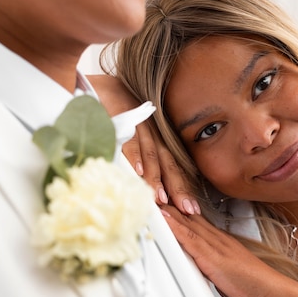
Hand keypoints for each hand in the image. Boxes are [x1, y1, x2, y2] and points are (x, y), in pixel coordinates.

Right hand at [87, 75, 199, 214]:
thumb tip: (152, 193)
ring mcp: (139, 127)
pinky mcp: (120, 118)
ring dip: (156, 177)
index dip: (184, 188)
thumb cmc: (122, 116)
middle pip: (169, 164)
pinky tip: (138, 171)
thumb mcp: (139, 138)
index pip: (175, 167)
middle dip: (178, 188)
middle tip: (186, 209)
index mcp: (159, 141)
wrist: (106, 86)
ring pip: (151, 154)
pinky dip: (133, 156)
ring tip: (161, 198)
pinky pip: (128, 139)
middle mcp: (154, 135)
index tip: (192, 209)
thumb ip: (146, 162)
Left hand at [160, 205, 289, 296]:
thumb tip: (201, 266)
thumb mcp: (227, 270)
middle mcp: (216, 238)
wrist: (272, 292)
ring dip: (167, 209)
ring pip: (186, 223)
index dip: (176, 208)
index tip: (160, 199)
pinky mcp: (212, 258)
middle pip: (187, 216)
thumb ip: (212, 264)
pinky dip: (175, 227)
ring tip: (149, 196)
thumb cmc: (253, 284)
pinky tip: (163, 218)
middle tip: (148, 188)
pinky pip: (190, 239)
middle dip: (168, 203)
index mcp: (219, 240)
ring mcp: (214, 246)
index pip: (193, 220)